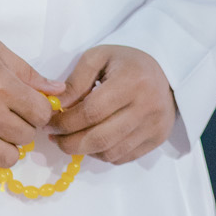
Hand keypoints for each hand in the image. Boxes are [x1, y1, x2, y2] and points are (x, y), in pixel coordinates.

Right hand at [0, 38, 57, 175]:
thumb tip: (59, 89)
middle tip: (5, 118)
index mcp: (4, 86)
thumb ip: (28, 72)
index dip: (38, 111)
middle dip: (21, 127)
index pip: (43, 113)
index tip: (27, 108)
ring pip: (9, 158)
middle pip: (28, 136)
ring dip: (5, 148)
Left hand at [47, 44, 176, 164]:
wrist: (167, 72)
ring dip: (84, 151)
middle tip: (55, 138)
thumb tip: (57, 107)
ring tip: (72, 139)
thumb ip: (76, 81)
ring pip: (110, 153)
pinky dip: (102, 154)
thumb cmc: (126, 63)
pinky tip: (94, 141)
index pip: (91, 112)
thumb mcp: (98, 58)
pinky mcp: (157, 140)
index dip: (65, 122)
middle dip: (70, 143)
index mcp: (132, 81)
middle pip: (100, 138)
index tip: (49, 123)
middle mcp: (147, 107)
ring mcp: (154, 126)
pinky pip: (122, 158)